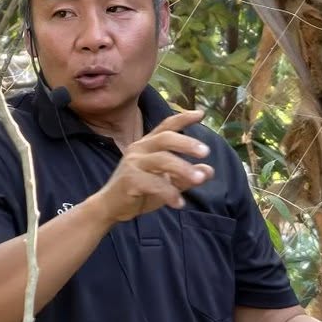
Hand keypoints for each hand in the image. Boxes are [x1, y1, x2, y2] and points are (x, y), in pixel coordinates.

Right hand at [91, 108, 212, 223]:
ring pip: (161, 160)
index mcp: (148, 145)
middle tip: (206, 152)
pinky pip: (153, 183)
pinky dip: (169, 193)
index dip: (182, 118)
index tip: (200, 114)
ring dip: (183, 169)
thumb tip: (209, 171)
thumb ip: (186, 176)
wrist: (111, 207)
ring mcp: (133, 163)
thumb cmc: (140, 191)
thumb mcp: (167, 182)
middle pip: (165, 138)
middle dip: (187, 143)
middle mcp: (140, 149)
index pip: (166, 126)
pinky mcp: (129, 180)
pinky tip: (179, 203)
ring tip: (200, 180)